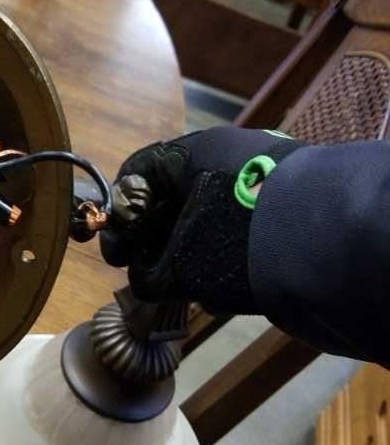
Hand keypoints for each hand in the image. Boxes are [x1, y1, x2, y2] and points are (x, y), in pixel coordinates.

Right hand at [100, 126, 302, 313]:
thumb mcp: (182, 263)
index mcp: (193, 153)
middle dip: (153, 240)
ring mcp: (259, 181)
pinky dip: (219, 257)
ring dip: (185, 254)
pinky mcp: (283, 209)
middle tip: (144, 274)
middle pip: (172, 196)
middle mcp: (226, 158)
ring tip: (181, 289)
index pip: (137, 172)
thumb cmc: (235, 241)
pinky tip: (217, 291)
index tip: (116, 252)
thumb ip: (151, 273)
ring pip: (204, 217)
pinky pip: (235, 231)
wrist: (329, 247)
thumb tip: (144, 280)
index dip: (119, 214)